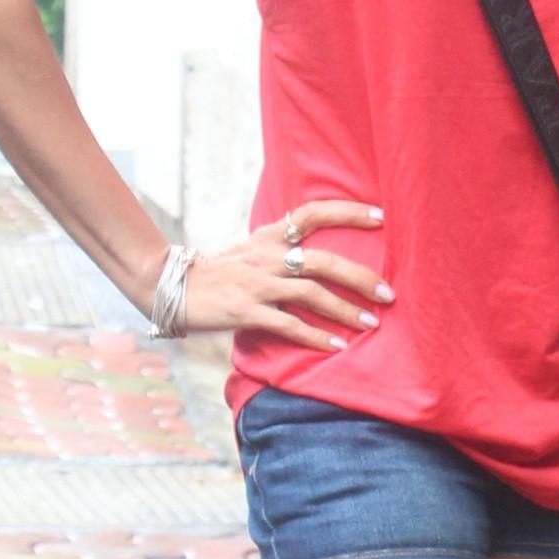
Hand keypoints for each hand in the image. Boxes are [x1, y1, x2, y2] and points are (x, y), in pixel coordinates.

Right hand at [183, 197, 390, 346]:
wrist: (170, 287)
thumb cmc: (217, 272)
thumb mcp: (249, 251)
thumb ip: (280, 250)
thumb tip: (316, 256)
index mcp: (269, 237)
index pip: (312, 213)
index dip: (347, 212)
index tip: (380, 216)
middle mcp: (267, 257)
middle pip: (323, 260)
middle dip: (360, 277)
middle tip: (388, 293)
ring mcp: (257, 284)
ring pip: (311, 293)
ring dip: (345, 310)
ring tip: (371, 324)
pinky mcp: (246, 311)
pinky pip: (288, 325)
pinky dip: (315, 336)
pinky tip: (336, 347)